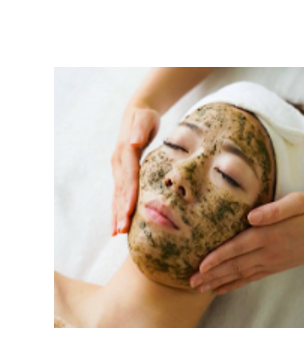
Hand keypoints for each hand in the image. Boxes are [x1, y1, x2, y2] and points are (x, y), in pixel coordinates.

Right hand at [111, 106, 159, 234]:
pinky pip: (118, 194)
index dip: (128, 194)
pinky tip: (117, 225)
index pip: (128, 177)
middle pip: (121, 190)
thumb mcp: (145, 118)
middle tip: (123, 230)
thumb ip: (140, 129)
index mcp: (124, 152)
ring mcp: (118, 169)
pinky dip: (116, 209)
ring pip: (117, 195)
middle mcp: (118, 163)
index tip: (128, 211)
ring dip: (117, 214)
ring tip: (118, 233)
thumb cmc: (145, 116)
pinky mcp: (121, 173)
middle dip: (121, 211)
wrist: (136, 112)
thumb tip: (134, 142)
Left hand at [190, 192, 303, 294]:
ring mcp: (273, 262)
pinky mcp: (277, 266)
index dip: (218, 257)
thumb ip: (274, 209)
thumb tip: (251, 216)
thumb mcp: (298, 202)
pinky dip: (235, 284)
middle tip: (191, 283)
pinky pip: (252, 278)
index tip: (200, 265)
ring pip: (241, 275)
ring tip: (200, 289)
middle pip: (235, 266)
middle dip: (211, 275)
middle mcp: (269, 252)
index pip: (238, 248)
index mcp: (270, 235)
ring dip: (219, 282)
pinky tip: (223, 288)